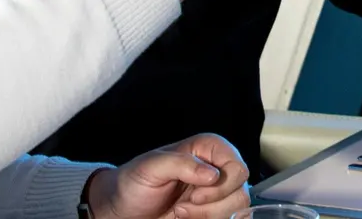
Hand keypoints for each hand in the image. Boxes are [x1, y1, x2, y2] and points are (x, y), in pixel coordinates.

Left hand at [85, 134, 249, 218]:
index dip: (220, 186)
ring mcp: (217, 192)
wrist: (121, 210)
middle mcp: (218, 169)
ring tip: (181, 213)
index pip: (238, 168)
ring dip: (208, 217)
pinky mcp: (213, 212)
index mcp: (208, 149)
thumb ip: (181, 164)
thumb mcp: (150, 167)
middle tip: (182, 207)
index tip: (194, 195)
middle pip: (240, 192)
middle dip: (210, 206)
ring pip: (236, 210)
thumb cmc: (132, 183)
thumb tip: (212, 175)